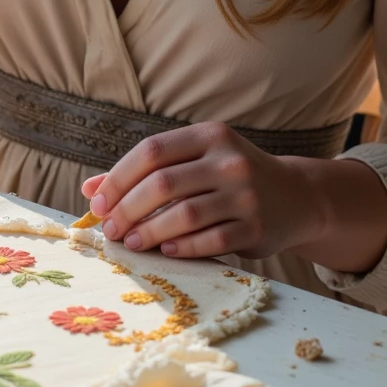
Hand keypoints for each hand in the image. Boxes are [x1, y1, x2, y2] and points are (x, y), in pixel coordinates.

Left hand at [79, 122, 321, 259]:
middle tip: (111, 228)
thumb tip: (90, 189)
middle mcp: (229, 160)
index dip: (120, 177)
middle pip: (163, 184)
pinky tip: (165, 251)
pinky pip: (210, 241)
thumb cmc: (230, 178)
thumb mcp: (195, 162)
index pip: (152, 151)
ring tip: (132, 243)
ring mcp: (246, 194)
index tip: (99, 201)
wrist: (296, 197)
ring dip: (150, 232)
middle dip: (128, 209)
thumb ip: (145, 172)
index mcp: (210, 136)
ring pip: (184, 215)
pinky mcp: (256, 228)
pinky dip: (182, 248)